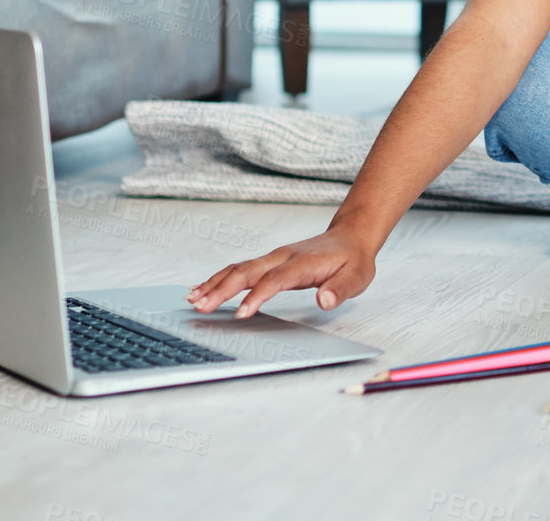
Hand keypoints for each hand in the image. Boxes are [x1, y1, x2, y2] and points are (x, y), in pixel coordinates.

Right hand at [186, 227, 377, 318]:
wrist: (352, 236)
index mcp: (303, 262)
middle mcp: (283, 257)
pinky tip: (204, 289)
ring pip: (239, 268)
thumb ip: (340, 289)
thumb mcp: (357, 277)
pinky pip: (240, 269)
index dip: (257, 296)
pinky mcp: (269, 261)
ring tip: (192, 300)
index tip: (241, 314)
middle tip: (201, 307)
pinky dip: (220, 278)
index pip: (275, 280)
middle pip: (247, 271)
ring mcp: (274, 257)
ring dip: (215, 283)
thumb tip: (325, 300)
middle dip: (222, 289)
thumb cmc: (353, 259)